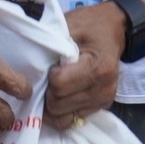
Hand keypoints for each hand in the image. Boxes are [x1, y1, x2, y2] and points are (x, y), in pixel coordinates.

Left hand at [44, 0, 126, 129]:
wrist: (115, 28)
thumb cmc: (90, 24)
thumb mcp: (70, 24)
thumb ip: (52, 43)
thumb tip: (29, 62)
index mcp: (98, 67)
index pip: (58, 85)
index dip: (48, 75)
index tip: (52, 64)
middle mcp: (103, 89)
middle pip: (58, 105)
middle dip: (47, 92)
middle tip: (49, 76)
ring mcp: (103, 101)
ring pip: (63, 118)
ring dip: (53, 104)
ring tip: (55, 85)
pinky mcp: (101, 107)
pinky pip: (72, 119)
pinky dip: (63, 109)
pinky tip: (64, 93)